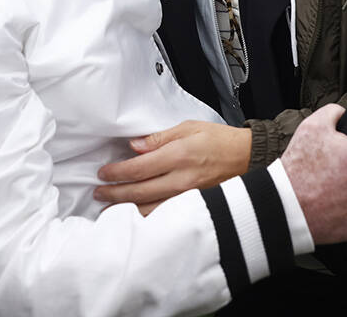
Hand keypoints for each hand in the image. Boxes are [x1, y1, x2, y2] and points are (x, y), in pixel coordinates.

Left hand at [95, 121, 250, 213]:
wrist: (247, 158)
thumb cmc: (220, 140)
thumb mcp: (189, 127)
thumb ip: (159, 138)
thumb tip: (135, 146)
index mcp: (178, 155)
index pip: (138, 168)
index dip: (117, 173)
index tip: (103, 173)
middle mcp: (181, 179)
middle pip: (140, 191)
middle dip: (115, 193)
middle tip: (99, 192)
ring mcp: (188, 196)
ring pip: (150, 208)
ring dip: (126, 209)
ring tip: (109, 208)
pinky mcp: (194, 206)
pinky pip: (165, 214)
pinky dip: (147, 217)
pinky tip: (135, 216)